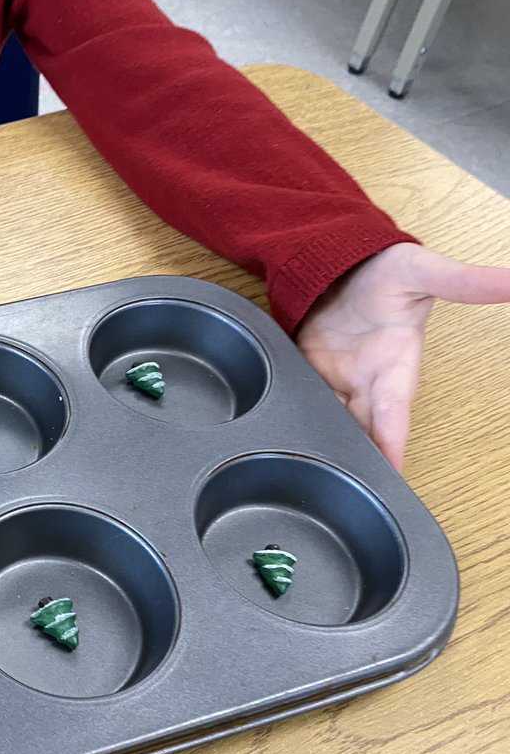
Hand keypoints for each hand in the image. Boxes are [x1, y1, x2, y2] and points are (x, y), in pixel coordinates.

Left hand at [297, 243, 509, 469]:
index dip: (392, 445)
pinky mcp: (310, 371)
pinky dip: (300, 419)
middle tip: (346, 494)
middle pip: (363, 430)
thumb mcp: (421, 270)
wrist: (348, 259)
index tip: (393, 475)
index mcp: (397, 367)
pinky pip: (305, 401)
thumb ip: (462, 281)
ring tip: (314, 475)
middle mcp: (369, 380)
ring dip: (327, 443)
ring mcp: (339, 379)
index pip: (395, 415)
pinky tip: (290, 438)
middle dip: (357, 459)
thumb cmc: (387, 269)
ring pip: (334, 421)